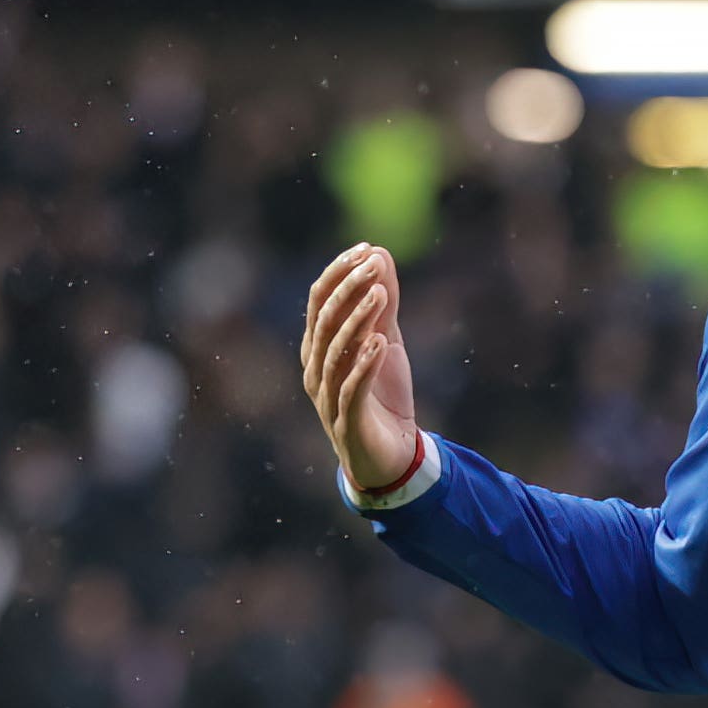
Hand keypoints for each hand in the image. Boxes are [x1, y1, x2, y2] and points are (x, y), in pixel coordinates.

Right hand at [301, 242, 418, 490]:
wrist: (391, 458)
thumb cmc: (382, 396)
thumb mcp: (387, 342)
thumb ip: (383, 305)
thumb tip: (381, 254)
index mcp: (318, 347)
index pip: (319, 301)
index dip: (340, 273)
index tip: (366, 249)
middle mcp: (315, 369)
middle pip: (324, 322)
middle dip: (348, 289)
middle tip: (374, 264)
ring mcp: (327, 397)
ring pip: (336, 352)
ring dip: (358, 320)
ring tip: (381, 295)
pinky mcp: (347, 422)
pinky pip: (351, 389)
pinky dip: (365, 365)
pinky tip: (381, 343)